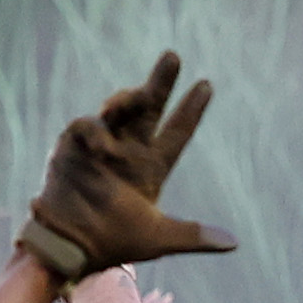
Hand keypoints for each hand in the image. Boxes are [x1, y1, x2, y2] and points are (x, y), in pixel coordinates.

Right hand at [24, 54, 235, 275]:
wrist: (70, 246)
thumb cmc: (113, 242)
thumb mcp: (158, 238)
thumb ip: (193, 234)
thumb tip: (233, 244)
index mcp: (151, 167)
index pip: (177, 132)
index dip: (192, 109)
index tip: (207, 85)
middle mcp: (128, 150)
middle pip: (149, 109)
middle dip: (160, 82)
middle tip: (173, 56)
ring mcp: (100, 146)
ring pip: (119, 110)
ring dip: (128, 99)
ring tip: (132, 98)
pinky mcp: (73, 148)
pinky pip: (86, 125)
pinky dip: (95, 130)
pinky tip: (102, 147)